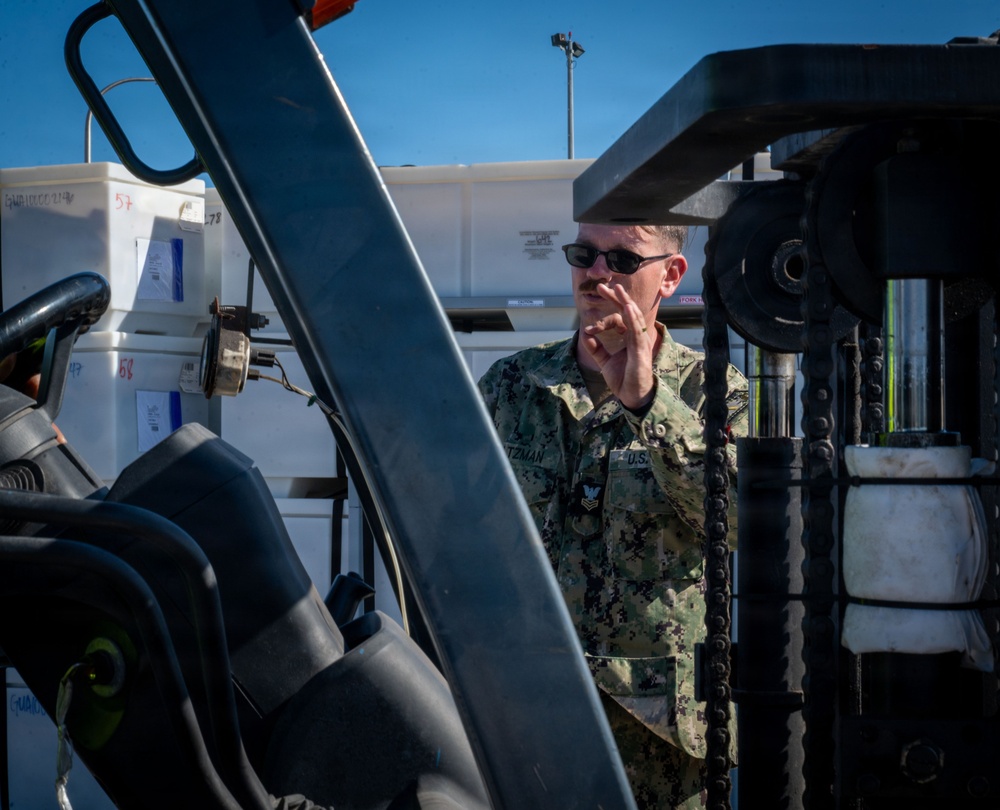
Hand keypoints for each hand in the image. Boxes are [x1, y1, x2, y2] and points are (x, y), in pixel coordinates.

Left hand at [580, 282, 655, 410]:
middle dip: (616, 298)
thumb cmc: (623, 379)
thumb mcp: (605, 362)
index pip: (619, 318)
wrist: (632, 397)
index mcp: (629, 338)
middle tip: (602, 286)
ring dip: (626, 302)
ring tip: (618, 290)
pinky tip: (628, 308)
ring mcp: (640, 343)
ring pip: (634, 317)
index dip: (604, 317)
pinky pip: (637, 332)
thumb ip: (596, 349)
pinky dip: (632, 319)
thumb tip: (585, 335)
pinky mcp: (641, 352)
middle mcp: (636, 337)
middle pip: (628, 312)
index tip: (588, 327)